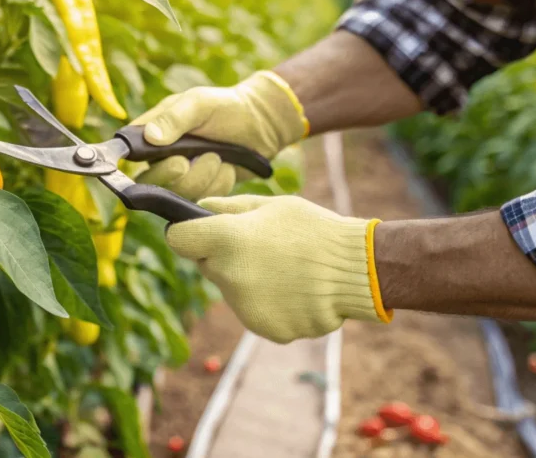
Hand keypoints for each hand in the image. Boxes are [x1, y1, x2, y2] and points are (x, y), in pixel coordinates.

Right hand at [131, 71, 307, 199]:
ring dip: (204, 175)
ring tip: (218, 156)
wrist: (260, 124)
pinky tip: (228, 166)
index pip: (128, 154)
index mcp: (151, 133)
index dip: (137, 165)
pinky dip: (219, 182)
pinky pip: (203, 197)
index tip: (171, 162)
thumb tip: (150, 138)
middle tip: (194, 159)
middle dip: (176, 174)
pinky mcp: (201, 190)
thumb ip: (174, 118)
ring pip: (179, 193)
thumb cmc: (225, 106)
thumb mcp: (198, 103)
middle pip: (150, 183)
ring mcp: (180, 177)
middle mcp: (160, 158)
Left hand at [167, 195, 390, 341]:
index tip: (200, 231)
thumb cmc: (313, 228)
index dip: (186, 233)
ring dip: (248, 280)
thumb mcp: (271, 205)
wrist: (358, 270)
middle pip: (208, 266)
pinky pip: (254, 311)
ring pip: (232, 290)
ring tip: (285, 268)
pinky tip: (293, 289)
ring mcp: (245, 307)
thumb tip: (200, 208)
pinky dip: (268, 302)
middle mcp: (229, 276)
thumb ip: (230, 207)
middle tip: (261, 247)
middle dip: (224, 256)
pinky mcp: (263, 329)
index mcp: (227, 240)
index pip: (177, 239)